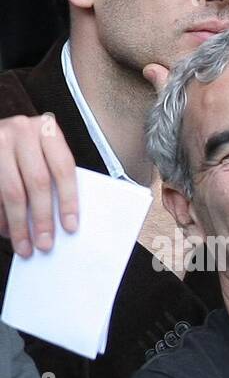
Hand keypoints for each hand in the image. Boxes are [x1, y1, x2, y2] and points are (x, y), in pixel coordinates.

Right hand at [0, 60, 171, 259]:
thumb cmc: (27, 150)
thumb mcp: (45, 153)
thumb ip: (56, 176)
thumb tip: (73, 222)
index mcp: (47, 130)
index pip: (64, 169)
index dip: (69, 201)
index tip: (71, 229)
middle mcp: (21, 130)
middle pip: (37, 182)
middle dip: (42, 219)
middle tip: (46, 245)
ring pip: (11, 191)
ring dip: (19, 224)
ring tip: (25, 247)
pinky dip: (0, 216)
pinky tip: (6, 231)